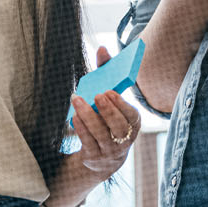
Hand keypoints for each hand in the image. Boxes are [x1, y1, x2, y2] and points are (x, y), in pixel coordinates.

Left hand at [67, 48, 141, 181]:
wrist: (103, 154)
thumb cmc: (107, 116)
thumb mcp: (110, 96)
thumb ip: (107, 71)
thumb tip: (101, 48)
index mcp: (133, 124)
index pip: (132, 116)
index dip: (122, 105)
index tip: (109, 92)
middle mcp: (124, 140)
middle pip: (118, 127)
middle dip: (108, 111)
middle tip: (96, 95)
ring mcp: (109, 151)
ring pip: (101, 135)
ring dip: (89, 116)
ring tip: (77, 100)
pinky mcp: (94, 157)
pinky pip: (88, 143)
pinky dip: (81, 128)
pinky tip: (74, 115)